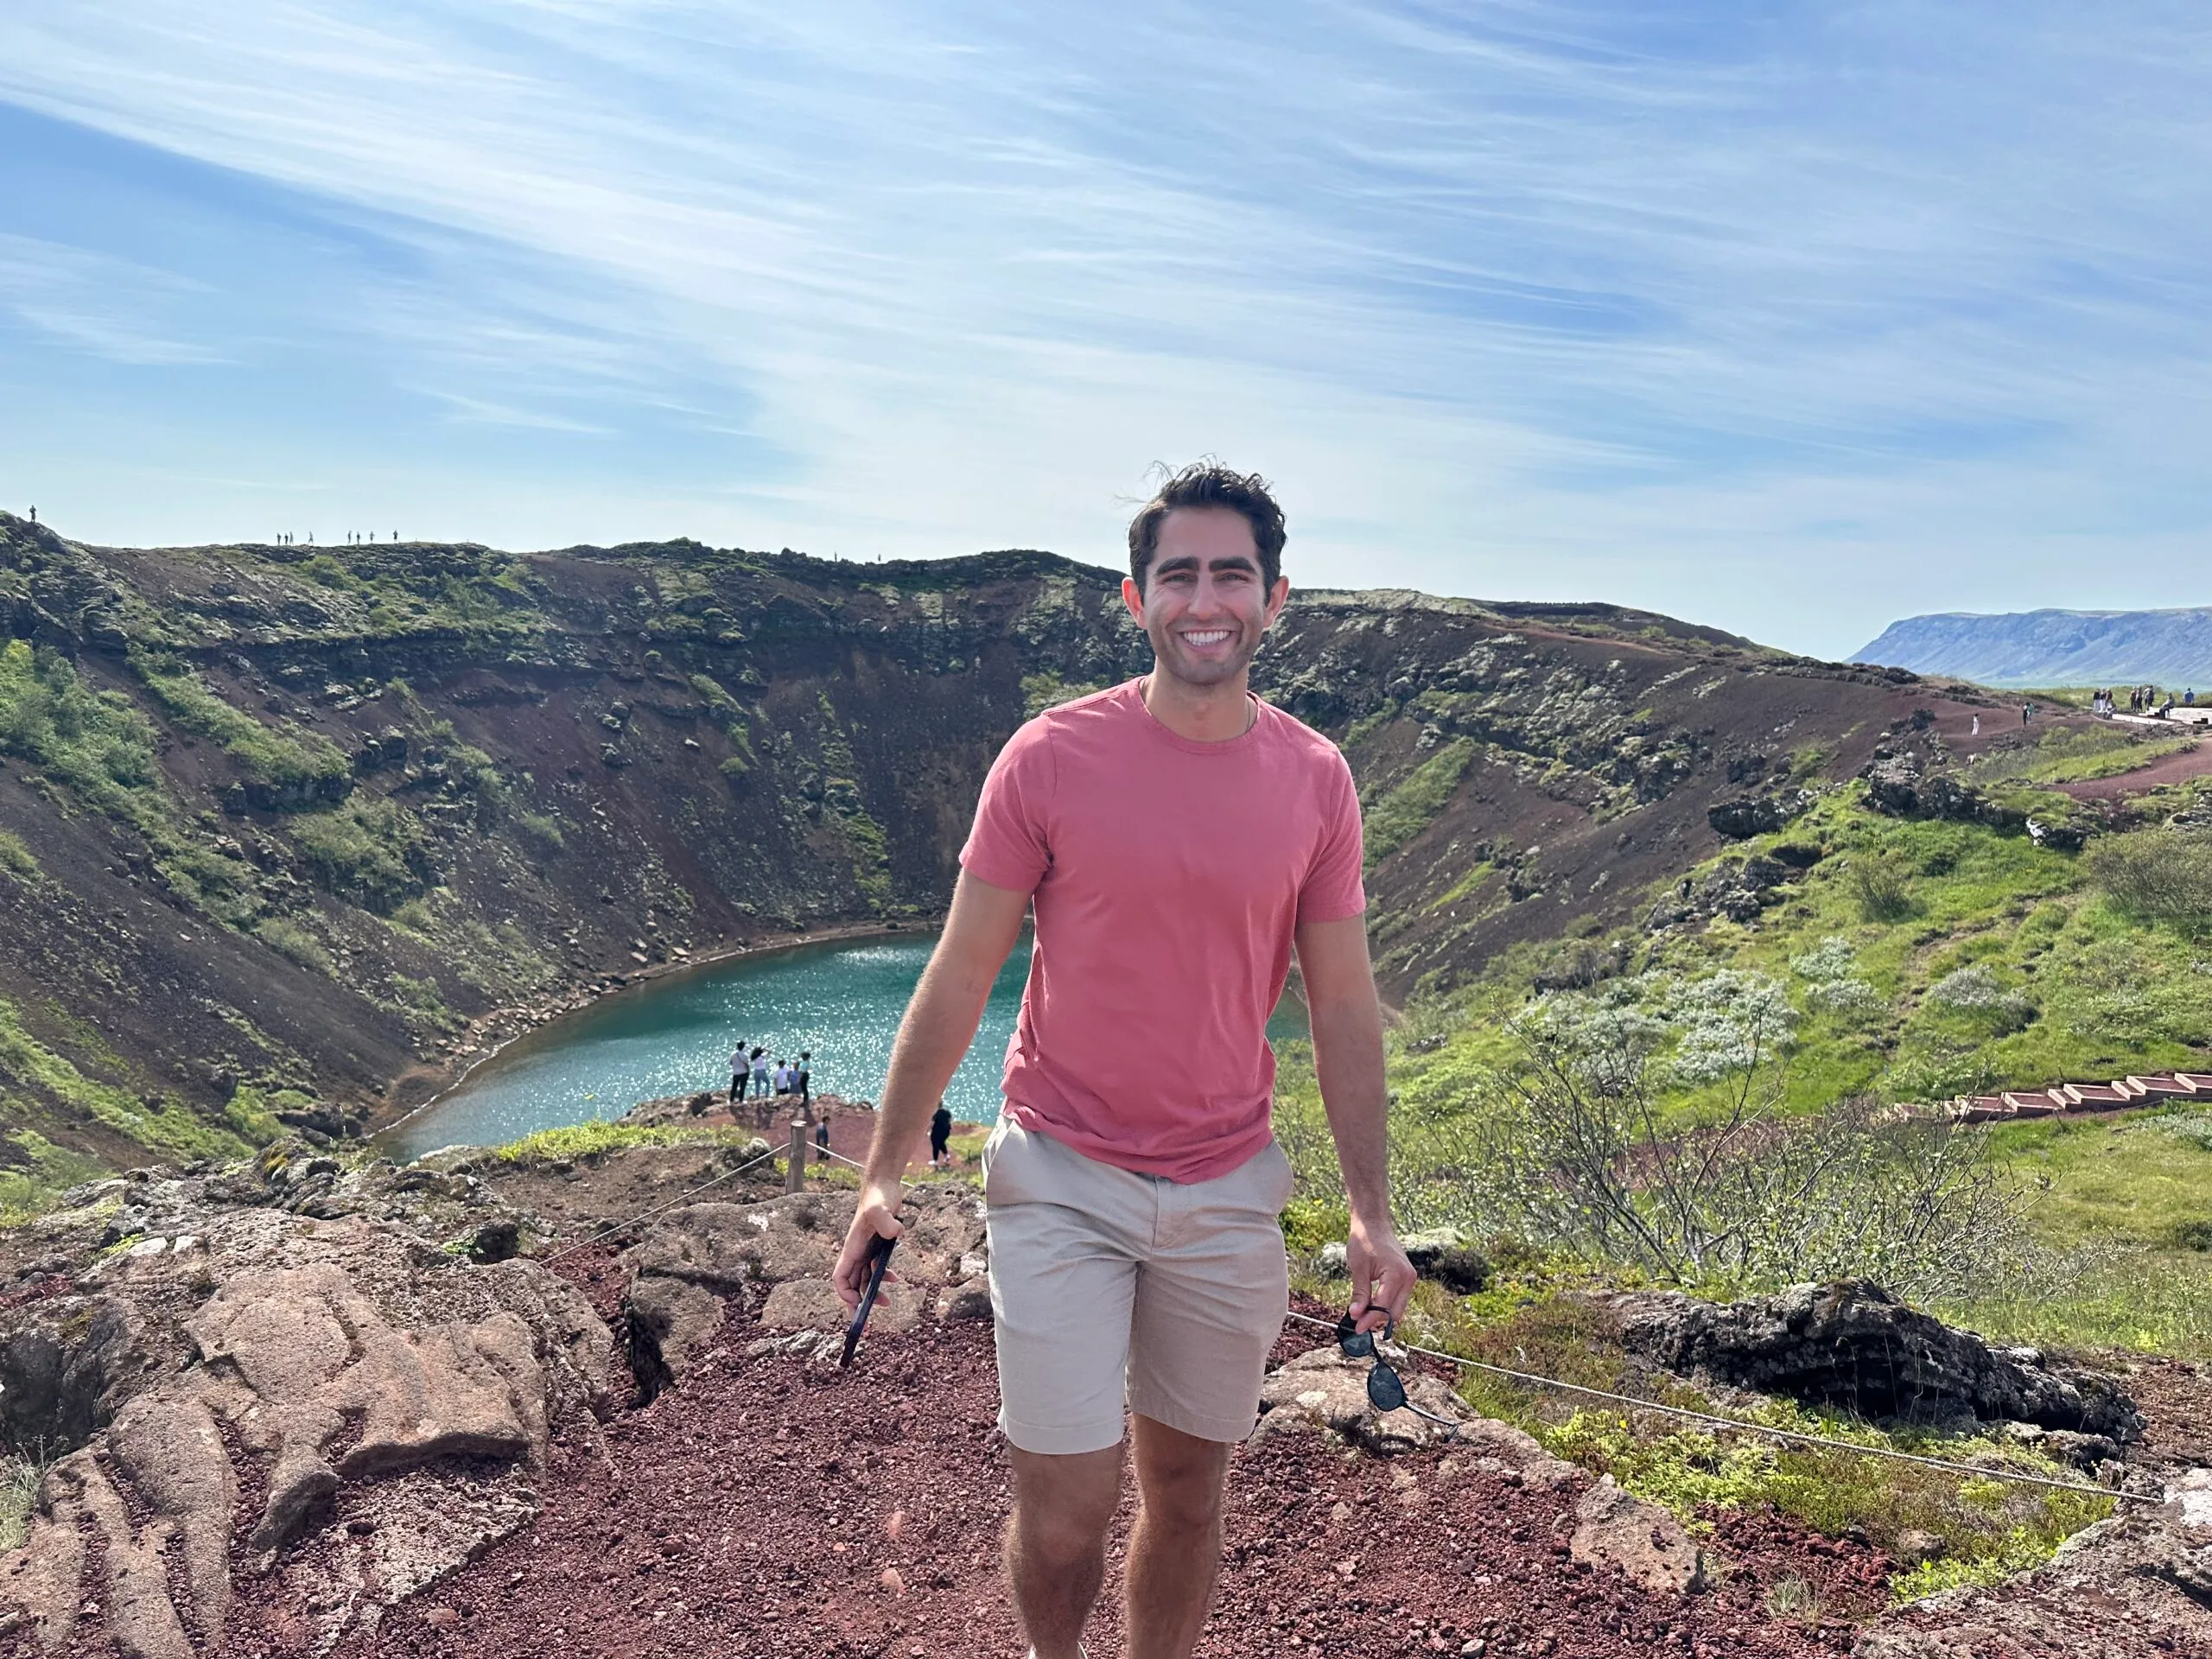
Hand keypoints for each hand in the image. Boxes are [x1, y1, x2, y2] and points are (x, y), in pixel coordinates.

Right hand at [833, 1183, 904, 1308]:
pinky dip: (883, 1277)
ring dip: (872, 1294)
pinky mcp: (876, 1247)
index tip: (858, 1306)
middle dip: (858, 1305)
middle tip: (867, 1324)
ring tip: (887, 1303)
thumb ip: (885, 1220)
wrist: (884, 1185)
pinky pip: (875, 1269)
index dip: (845, 1295)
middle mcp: (856, 1252)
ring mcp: (866, 1250)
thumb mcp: (880, 1208)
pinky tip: (896, 1280)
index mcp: (851, 1249)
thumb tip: (895, 1234)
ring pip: (864, 1280)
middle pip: (851, 1285)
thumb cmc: (877, 1196)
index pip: (840, 1279)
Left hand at [1344, 1213, 1414, 1336]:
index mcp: (1397, 1275)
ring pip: (1397, 1307)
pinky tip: (1370, 1305)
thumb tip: (1356, 1315)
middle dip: (1377, 1320)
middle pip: (1395, 1312)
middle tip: (1358, 1324)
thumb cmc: (1365, 1241)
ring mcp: (1409, 1278)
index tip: (1356, 1328)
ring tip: (1362, 1315)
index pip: (1384, 1307)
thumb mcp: (1359, 1269)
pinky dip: (1385, 1304)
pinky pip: (1397, 1298)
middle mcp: (1408, 1278)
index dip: (1369, 1319)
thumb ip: (1359, 1294)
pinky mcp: (1405, 1277)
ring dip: (1381, 1314)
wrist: (1373, 1223)